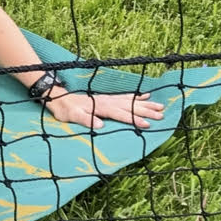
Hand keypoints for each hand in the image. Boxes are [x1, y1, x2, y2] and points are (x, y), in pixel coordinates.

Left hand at [43, 89, 165, 130]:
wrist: (59, 99)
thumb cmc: (65, 110)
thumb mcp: (72, 116)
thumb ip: (85, 120)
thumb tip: (100, 125)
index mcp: (101, 107)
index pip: (121, 114)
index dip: (134, 119)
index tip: (147, 124)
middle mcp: (108, 101)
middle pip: (131, 106)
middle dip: (147, 111)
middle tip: (162, 115)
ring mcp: (109, 99)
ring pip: (131, 101)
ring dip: (146, 104)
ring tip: (161, 107)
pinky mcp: (108, 99)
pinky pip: (126, 97)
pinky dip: (137, 97)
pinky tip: (146, 96)